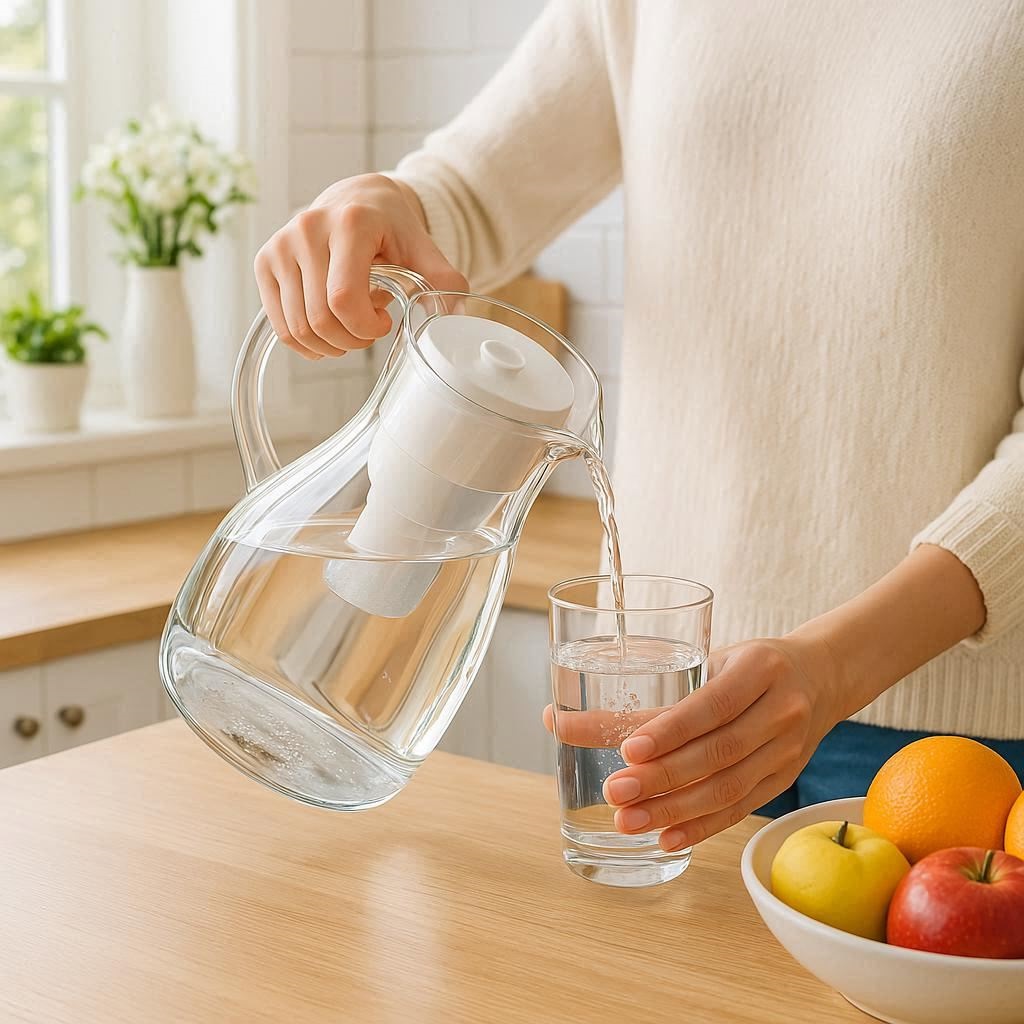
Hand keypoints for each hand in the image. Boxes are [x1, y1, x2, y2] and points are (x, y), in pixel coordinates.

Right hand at [254, 173, 466, 358]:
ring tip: (349, 329)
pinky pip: (280, 325)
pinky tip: (328, 332)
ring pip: (298, 328)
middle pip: (320, 319)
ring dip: (329, 345)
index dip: (365, 327)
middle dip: (350, 341)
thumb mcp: (422, 248)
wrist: (357, 200)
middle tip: (368, 332)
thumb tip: (454, 312)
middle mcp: (308, 229)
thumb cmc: (390, 229)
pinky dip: (306, 343)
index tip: (385, 323)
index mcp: (350, 224)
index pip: (343, 299)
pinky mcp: (264, 260)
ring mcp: (281, 244)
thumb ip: (444, 278)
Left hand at [543, 634, 841, 850]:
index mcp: (760, 668)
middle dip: (661, 777)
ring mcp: (787, 750)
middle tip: (615, 791)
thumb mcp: (716, 656)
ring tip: (629, 821)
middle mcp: (780, 710)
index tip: (628, 748)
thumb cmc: (749, 663)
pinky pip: (740, 809)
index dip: (670, 730)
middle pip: (716, 753)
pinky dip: (700, 827)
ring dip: (674, 809)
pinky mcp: (784, 779)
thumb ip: (660, 686)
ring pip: (727, 788)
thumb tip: (565, 714)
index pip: (711, 705)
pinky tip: (666, 839)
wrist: (822, 676)